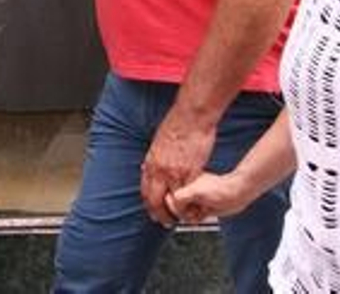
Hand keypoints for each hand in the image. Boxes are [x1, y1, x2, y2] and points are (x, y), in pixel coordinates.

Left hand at [141, 108, 217, 226]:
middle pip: (156, 201)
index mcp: (151, 162)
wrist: (191, 116)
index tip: (153, 211)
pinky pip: (190, 193)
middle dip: (160, 214)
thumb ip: (154, 159)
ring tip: (182, 217)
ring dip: (177, 211)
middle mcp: (160, 170)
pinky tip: (194, 206)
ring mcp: (176, 172)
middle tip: (165, 222)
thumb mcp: (157, 143)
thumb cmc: (176, 125)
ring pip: (174, 200)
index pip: (145, 190)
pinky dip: (192, 201)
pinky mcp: (192, 171)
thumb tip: (149, 167)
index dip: (149, 204)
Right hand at [168, 171, 247, 223]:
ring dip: (190, 216)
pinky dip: (196, 219)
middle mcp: (189, 192)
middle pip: (175, 207)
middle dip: (182, 212)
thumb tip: (173, 206)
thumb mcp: (196, 191)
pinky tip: (202, 215)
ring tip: (199, 212)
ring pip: (184, 214)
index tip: (179, 208)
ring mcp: (196, 201)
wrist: (237, 194)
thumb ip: (180, 197)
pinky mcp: (203, 209)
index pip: (169, 196)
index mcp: (185, 183)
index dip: (173, 205)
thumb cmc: (220, 189)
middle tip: (191, 210)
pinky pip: (193, 217)